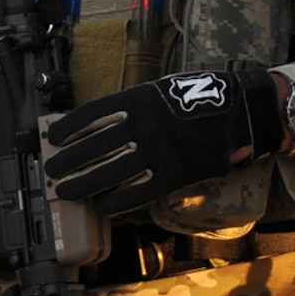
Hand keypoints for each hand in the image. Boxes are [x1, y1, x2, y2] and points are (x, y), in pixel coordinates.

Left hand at [45, 71, 283, 214]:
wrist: (242, 112)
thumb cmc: (204, 95)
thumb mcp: (165, 89)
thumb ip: (138, 105)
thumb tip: (108, 122)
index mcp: (140, 99)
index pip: (94, 113)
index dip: (71, 126)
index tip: (53, 136)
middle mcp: (145, 125)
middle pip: (96, 147)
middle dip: (70, 160)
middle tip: (52, 171)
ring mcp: (159, 152)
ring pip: (112, 172)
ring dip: (85, 183)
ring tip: (66, 190)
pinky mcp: (175, 174)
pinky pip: (139, 192)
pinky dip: (117, 201)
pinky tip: (102, 207)